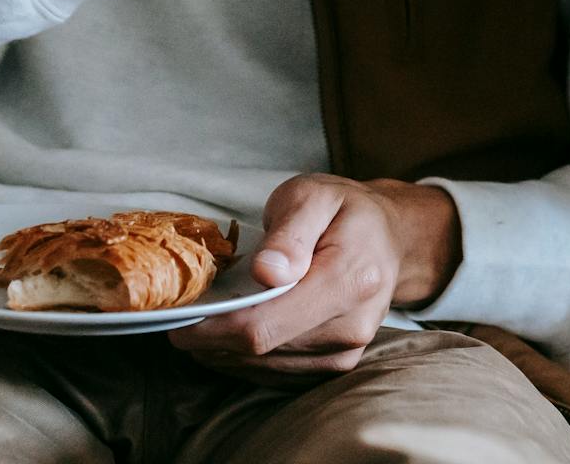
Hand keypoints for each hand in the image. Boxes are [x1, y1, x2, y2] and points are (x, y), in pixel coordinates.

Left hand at [168, 174, 459, 381]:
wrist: (388, 236)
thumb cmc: (344, 209)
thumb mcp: (314, 195)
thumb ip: (289, 232)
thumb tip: (268, 272)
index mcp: (351, 279)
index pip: (266, 326)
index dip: (214, 330)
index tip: (180, 320)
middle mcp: (354, 325)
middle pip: (262, 351)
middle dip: (213, 339)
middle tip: (184, 317)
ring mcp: (349, 351)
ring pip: (266, 368)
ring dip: (227, 351)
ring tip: (208, 321)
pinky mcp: (339, 364)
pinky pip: (279, 373)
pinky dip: (247, 358)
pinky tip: (233, 335)